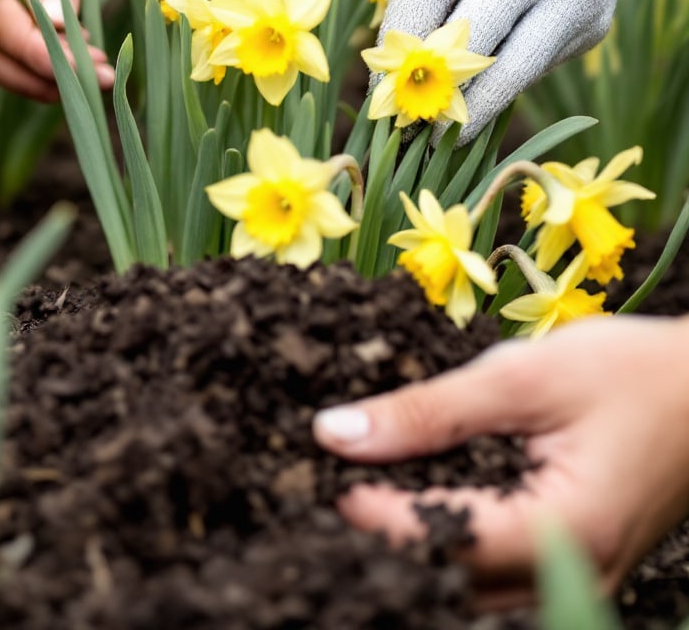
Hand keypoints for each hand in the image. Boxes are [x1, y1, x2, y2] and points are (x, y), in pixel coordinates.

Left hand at [313, 316, 688, 608]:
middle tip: (331, 488)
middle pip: (451, 581)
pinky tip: (416, 506)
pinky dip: (451, 547)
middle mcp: (574, 573)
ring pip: (472, 588)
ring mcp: (579, 578)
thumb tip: (335, 433)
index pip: (440, 544)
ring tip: (366, 494)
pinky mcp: (577, 565)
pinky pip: (498, 576)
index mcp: (565, 529)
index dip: (373, 518)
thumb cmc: (635, 374)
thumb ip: (427, 411)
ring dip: (415, 549)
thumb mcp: (524, 377)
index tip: (325, 478)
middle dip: (385, 540)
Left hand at [380, 0, 674, 138]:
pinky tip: (479, 92)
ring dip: (470, 112)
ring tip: (435, 137)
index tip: (377, 83)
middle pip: (473, 44)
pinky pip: (534, 67)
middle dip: (433, 92)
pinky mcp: (595, 24)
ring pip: (512, 74)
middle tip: (403, 126)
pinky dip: (502, 82)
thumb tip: (391, 58)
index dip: (396, 44)